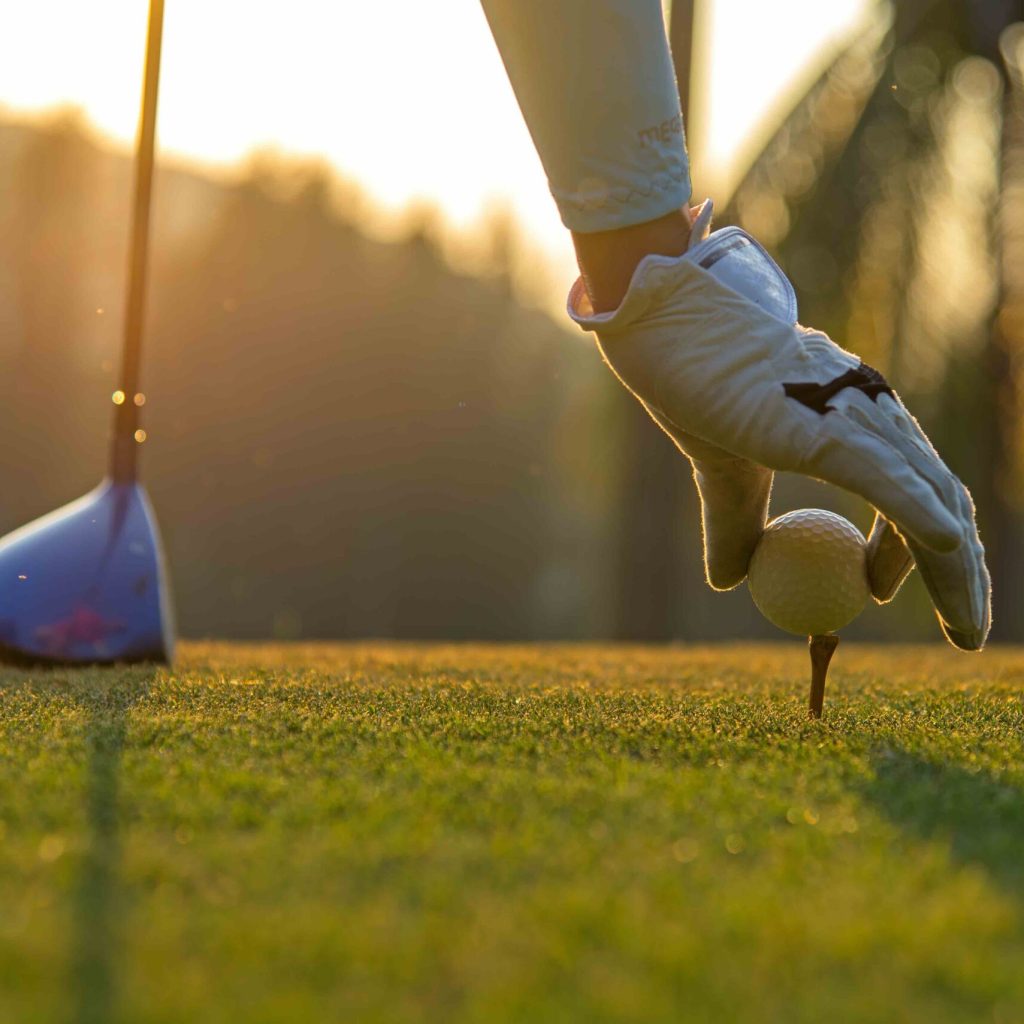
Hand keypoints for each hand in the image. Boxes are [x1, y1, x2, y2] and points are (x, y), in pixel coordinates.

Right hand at [568, 202, 989, 649]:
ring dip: (957, 574)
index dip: (911, 553)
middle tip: (965, 634)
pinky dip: (923, 526)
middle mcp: (874, 416)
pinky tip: (947, 555)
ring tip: (965, 634)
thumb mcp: (723, 472)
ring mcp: (861, 419)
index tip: (876, 592)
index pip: (912, 493)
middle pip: (943, 504)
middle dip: (962, 575)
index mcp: (854, 421)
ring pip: (933, 506)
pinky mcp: (834, 429)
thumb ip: (733, 525)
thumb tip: (729, 582)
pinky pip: (893, 487)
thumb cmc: (697, 385)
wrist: (671, 330)